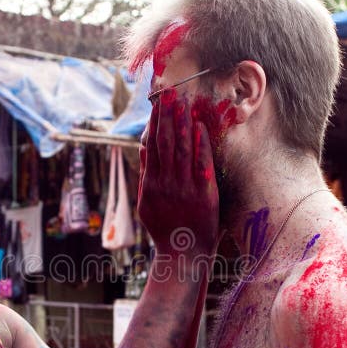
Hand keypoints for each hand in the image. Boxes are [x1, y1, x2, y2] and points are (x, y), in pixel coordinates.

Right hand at [138, 89, 218, 256]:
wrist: (182, 255)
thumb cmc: (165, 230)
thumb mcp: (146, 204)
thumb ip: (145, 175)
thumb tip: (143, 147)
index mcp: (150, 184)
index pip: (153, 145)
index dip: (155, 122)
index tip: (157, 102)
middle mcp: (165, 183)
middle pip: (165, 142)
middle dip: (167, 116)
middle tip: (169, 93)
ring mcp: (184, 188)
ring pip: (181, 149)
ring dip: (182, 123)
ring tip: (184, 102)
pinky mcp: (203, 194)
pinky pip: (201, 164)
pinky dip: (200, 145)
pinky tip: (199, 128)